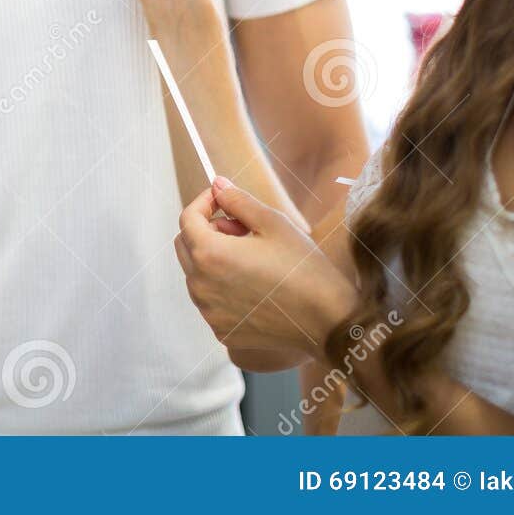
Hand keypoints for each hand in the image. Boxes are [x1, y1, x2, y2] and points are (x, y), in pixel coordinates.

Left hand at [174, 177, 356, 360]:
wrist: (328, 321)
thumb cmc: (304, 269)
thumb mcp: (273, 223)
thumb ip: (238, 200)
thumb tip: (217, 185)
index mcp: (209, 255)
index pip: (187, 218)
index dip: (204, 202)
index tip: (221, 199)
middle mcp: (200, 286)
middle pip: (184, 245)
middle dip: (207, 229)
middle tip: (241, 228)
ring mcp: (209, 311)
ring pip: (196, 273)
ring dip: (213, 257)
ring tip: (251, 255)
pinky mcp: (222, 330)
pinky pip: (210, 298)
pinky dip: (221, 285)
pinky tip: (253, 283)